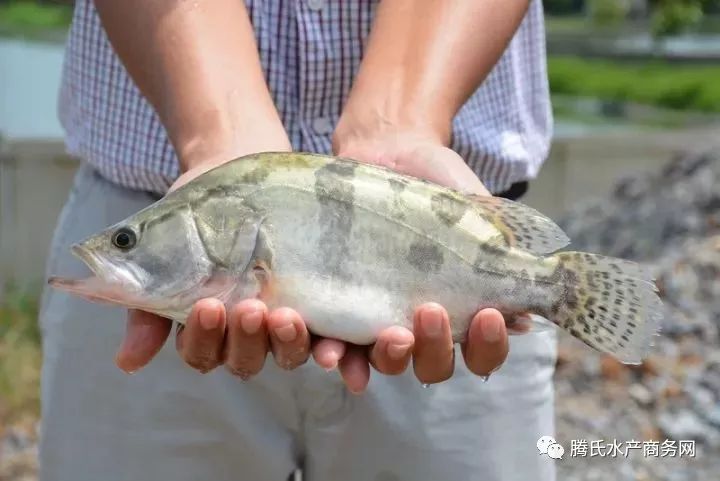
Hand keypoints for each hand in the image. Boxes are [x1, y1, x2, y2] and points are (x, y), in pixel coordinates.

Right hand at [115, 142, 326, 378]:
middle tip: (248, 307)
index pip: (202, 352)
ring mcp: (282, 324)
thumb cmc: (193, 219)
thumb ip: (147, 309)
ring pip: (285, 354)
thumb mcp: (163, 254)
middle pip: (244, 359)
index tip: (206, 305)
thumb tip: (128, 363)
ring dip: (285, 342)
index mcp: (207, 329)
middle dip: (245, 338)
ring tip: (284, 315)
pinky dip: (327, 347)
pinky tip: (328, 344)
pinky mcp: (317, 306)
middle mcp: (245, 335)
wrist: (233, 175)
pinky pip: (326, 338)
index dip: (203, 337)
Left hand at [318, 124, 509, 390]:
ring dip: (389, 358)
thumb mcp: (475, 211)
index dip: (488, 346)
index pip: (481, 352)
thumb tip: (526, 312)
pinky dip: (338, 356)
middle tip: (431, 310)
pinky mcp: (339, 305)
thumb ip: (498, 253)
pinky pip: (337, 345)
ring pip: (387, 362)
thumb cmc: (440, 183)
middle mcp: (420, 325)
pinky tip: (332, 356)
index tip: (490, 314)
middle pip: (433, 367)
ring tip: (390, 334)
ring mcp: (378, 317)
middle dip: (436, 348)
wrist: (387, 150)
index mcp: (460, 309)